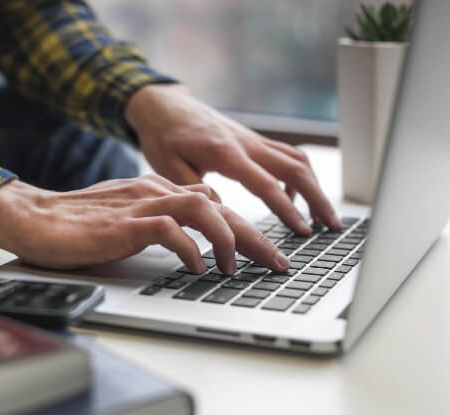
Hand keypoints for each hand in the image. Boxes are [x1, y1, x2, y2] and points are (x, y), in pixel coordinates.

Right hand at [0, 176, 289, 273]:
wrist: (34, 217)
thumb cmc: (76, 224)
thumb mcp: (127, 220)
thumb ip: (157, 223)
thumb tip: (188, 239)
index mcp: (156, 191)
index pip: (212, 204)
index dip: (242, 227)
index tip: (261, 252)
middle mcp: (153, 192)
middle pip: (219, 207)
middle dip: (254, 236)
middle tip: (277, 263)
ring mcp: (139, 205)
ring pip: (202, 209)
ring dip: (227, 238)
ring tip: (237, 267)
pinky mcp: (124, 223)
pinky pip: (169, 230)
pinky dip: (190, 249)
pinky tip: (198, 268)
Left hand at [125, 84, 341, 233]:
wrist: (164, 105)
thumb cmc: (163, 136)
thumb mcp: (168, 168)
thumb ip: (195, 193)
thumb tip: (222, 217)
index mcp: (225, 152)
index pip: (266, 184)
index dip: (287, 210)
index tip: (303, 230)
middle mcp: (246, 143)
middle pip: (296, 168)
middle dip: (318, 198)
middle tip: (331, 225)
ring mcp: (252, 139)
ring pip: (296, 159)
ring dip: (315, 186)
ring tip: (323, 215)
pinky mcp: (252, 140)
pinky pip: (285, 155)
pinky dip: (297, 176)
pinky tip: (292, 196)